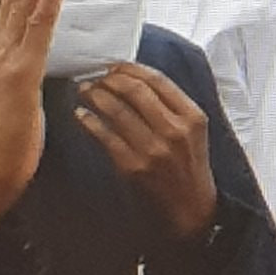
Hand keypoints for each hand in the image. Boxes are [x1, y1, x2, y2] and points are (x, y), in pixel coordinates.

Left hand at [75, 63, 219, 241]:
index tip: (115, 66)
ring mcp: (153, 149)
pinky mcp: (133, 167)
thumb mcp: (193, 131)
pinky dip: (89, 121)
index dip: (130, 69)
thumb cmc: (189, 166)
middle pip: (134, 91)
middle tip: (97, 78)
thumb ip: (174, 106)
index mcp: (192, 117)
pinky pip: (105, 137)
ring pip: (116, 110)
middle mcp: (174, 130)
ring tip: (85, 91)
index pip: (158, 80)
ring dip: (95, 96)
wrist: (191, 208)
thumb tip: (136, 79)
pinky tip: (81, 115)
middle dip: (109, 79)